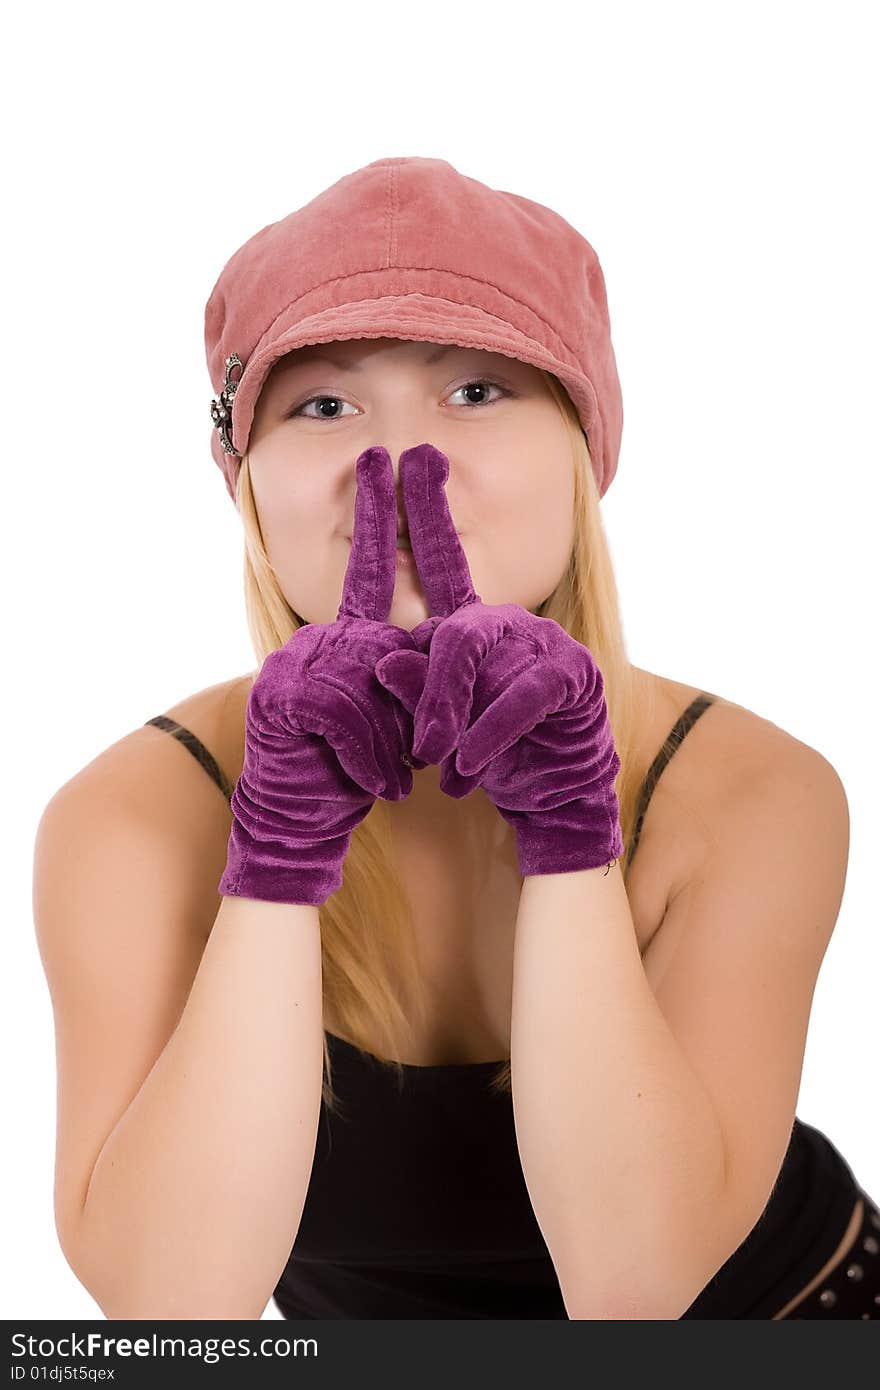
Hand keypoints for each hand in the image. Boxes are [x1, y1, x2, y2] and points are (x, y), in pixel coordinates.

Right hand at [219, 445, 427, 906]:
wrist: (298, 821)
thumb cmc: (351, 769)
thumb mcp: (396, 717)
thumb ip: (412, 674)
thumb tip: (445, 638)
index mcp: (346, 637)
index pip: (366, 569)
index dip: (377, 514)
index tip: (383, 457)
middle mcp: (316, 639)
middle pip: (389, 648)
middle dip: (412, 708)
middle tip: (416, 750)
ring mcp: (293, 664)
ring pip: (372, 686)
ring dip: (391, 744)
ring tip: (392, 778)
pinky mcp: (281, 698)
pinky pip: (348, 717)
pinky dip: (370, 760)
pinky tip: (374, 786)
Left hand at [374, 442, 623, 875]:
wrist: (553, 794)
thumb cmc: (488, 755)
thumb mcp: (436, 727)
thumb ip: (412, 693)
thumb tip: (384, 662)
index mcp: (470, 625)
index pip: (443, 561)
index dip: (425, 510)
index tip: (406, 458)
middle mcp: (508, 621)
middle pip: (454, 634)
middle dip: (431, 692)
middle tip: (420, 747)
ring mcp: (544, 642)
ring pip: (485, 665)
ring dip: (459, 721)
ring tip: (445, 766)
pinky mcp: (573, 674)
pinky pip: (522, 696)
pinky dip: (492, 735)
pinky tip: (473, 766)